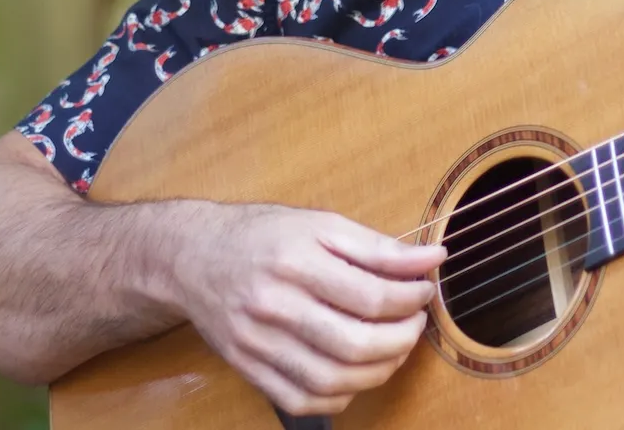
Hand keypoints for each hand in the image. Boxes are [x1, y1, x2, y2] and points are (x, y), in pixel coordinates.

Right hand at [170, 203, 445, 416]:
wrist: (192, 256)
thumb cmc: (262, 235)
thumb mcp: (319, 224)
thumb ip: (376, 246)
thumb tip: (431, 259)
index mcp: (295, 261)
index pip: (369, 296)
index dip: (410, 300)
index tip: (425, 291)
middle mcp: (272, 305)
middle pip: (353, 345)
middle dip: (401, 340)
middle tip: (414, 325)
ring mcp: (257, 343)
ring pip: (331, 379)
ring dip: (378, 372)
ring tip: (393, 349)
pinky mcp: (247, 368)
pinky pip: (302, 400)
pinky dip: (340, 395)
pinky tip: (355, 373)